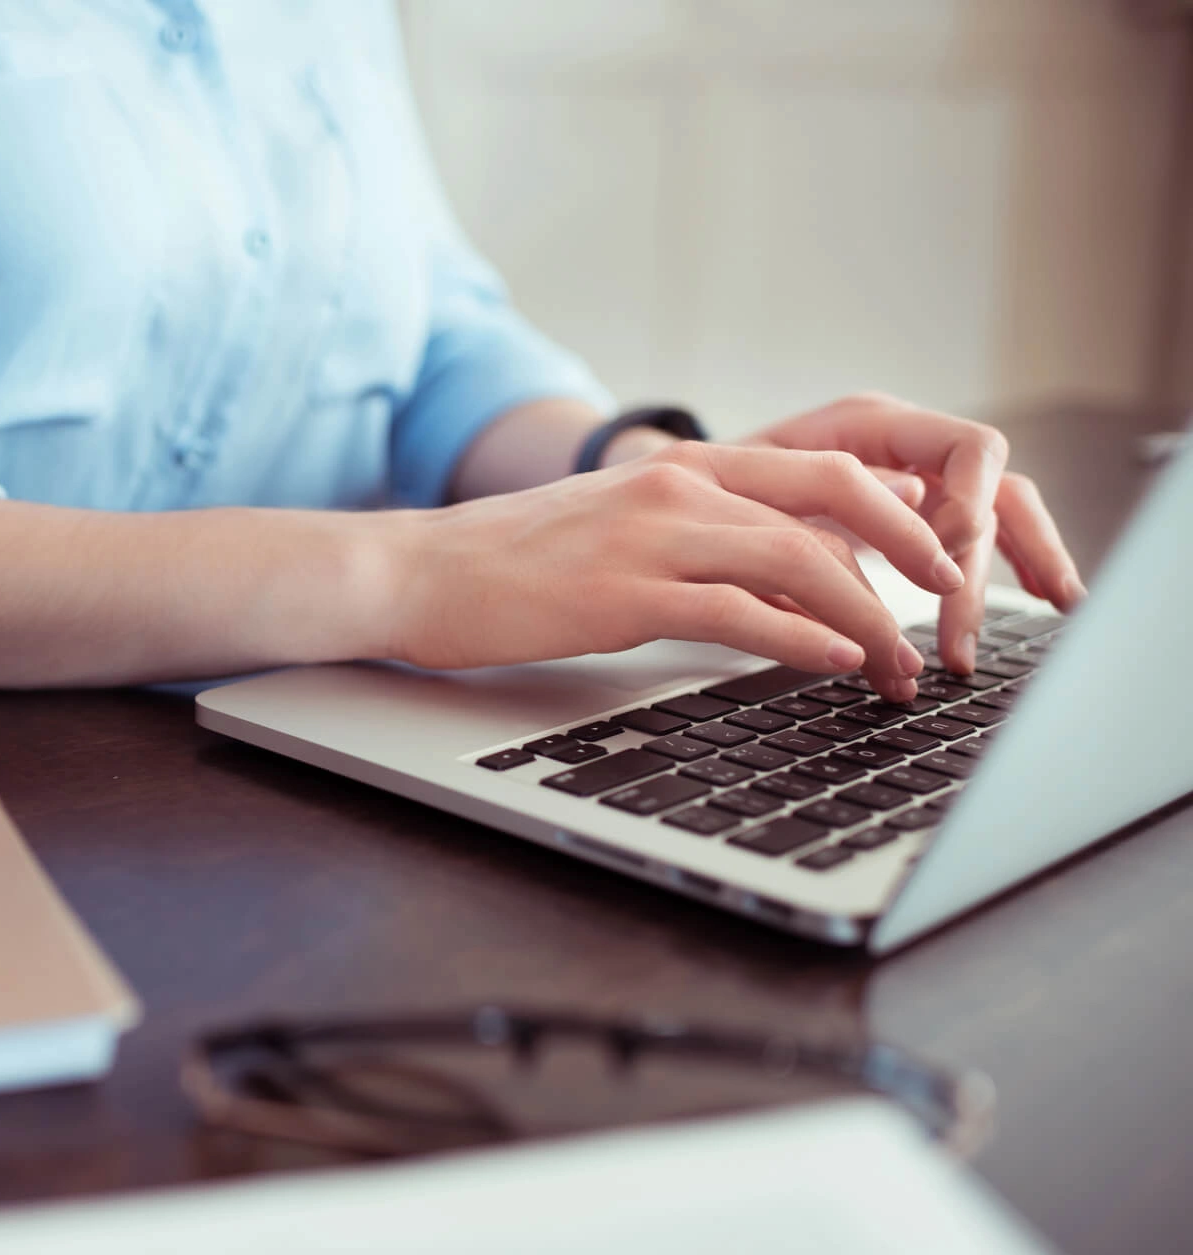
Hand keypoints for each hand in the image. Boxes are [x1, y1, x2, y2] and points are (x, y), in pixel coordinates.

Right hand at [384, 438, 967, 698]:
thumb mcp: (615, 533)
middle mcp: (676, 487)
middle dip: (913, 551)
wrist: (414, 572)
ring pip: (799, 559)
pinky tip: (837, 662)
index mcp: (681, 469)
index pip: (820, 473)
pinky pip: (738, 611)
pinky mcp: (622, 594)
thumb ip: (698, 541)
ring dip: (871, 617)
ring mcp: (649, 537)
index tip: (937, 563)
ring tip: (904, 667)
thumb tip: (787, 583)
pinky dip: (803, 638)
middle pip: (833, 499)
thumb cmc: (508, 564)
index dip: (895, 514)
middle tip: (957, 602)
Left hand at [736, 394, 1083, 672]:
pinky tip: (1050, 597)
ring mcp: (920, 479)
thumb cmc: (708, 486)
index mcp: (872, 425)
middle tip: (955, 644)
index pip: (966, 450)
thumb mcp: (750, 488)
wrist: (679, 496)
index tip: (943, 566)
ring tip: (995, 644)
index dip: (969, 506)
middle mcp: (909, 445)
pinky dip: (1021, 564)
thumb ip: (824, 492)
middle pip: (992, 493)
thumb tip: (912, 497)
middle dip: (982, 572)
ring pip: (1002, 516)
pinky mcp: (917, 518)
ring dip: (1018, 574)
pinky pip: (989, 534)